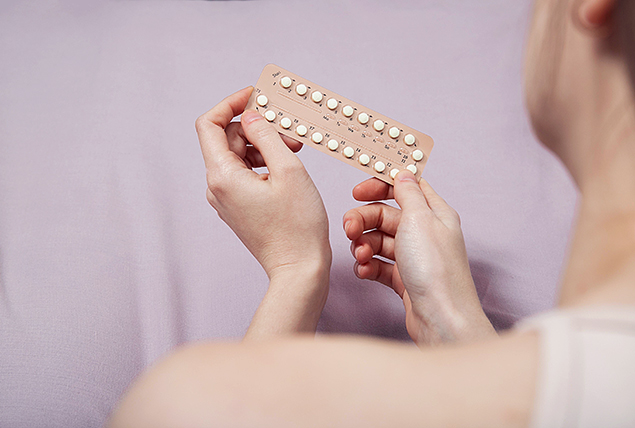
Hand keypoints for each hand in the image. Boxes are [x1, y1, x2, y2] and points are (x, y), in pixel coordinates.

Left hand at [196, 87, 331, 281]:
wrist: (299, 269)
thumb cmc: (298, 226)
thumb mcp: (288, 171)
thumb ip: (267, 136)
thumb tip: (250, 116)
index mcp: (223, 176)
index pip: (208, 124)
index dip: (230, 104)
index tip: (255, 96)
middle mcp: (217, 187)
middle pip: (225, 138)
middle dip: (255, 126)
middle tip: (288, 128)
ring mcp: (226, 199)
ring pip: (237, 156)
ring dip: (262, 144)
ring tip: (293, 148)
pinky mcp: (238, 207)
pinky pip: (243, 174)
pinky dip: (262, 162)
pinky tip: (286, 166)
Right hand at [343, 173, 494, 344]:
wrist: (441, 319)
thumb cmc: (436, 269)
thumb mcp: (420, 219)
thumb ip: (408, 193)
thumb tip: (403, 174)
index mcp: (434, 213)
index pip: (405, 188)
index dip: (380, 186)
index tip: (358, 192)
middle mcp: (425, 233)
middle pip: (386, 216)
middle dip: (364, 220)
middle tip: (349, 229)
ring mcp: (414, 257)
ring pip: (379, 241)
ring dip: (364, 246)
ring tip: (361, 256)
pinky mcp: (404, 279)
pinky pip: (379, 264)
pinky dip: (368, 266)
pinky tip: (365, 272)